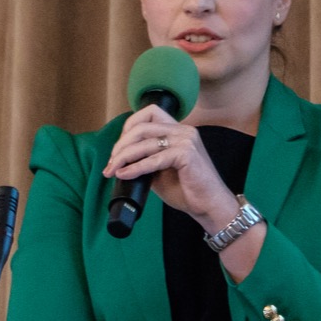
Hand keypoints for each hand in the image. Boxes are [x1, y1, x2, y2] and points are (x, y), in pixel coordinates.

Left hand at [102, 105, 239, 230]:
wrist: (210, 206)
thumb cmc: (189, 190)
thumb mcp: (161, 171)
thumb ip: (146, 159)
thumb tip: (121, 160)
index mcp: (178, 130)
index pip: (148, 113)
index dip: (128, 127)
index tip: (118, 149)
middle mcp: (183, 130)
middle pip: (141, 126)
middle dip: (121, 145)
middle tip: (111, 163)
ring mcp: (186, 140)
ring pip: (144, 141)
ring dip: (123, 156)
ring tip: (112, 170)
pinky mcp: (187, 154)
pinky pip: (153, 158)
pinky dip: (135, 167)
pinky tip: (124, 174)